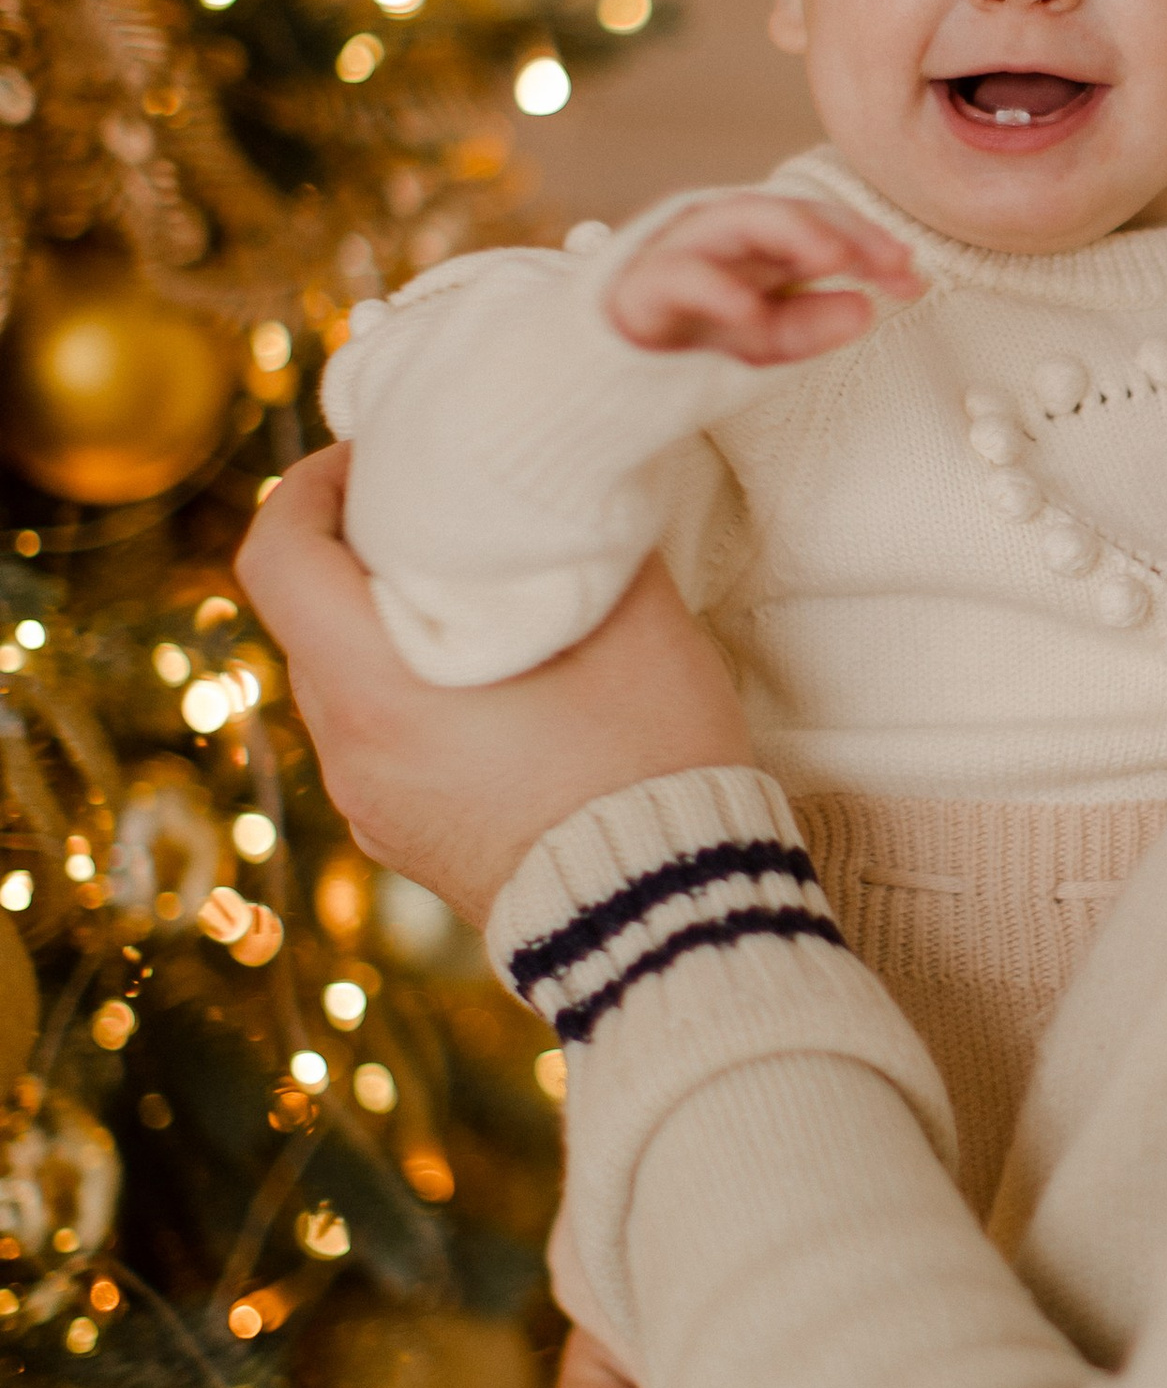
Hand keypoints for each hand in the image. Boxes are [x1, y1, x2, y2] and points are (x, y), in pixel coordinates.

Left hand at [238, 449, 750, 922]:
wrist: (669, 928)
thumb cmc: (649, 772)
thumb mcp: (643, 632)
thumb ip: (590, 547)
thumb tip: (578, 495)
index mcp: (380, 691)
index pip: (277, 560)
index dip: (307, 488)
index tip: (370, 459)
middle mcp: (353, 752)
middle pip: (311, 618)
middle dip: (363, 553)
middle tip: (443, 514)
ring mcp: (373, 807)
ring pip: (345, 684)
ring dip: (388, 631)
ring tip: (479, 604)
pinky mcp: (406, 842)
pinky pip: (379, 742)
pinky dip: (409, 695)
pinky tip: (494, 688)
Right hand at [606, 193, 919, 362]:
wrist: (595, 377)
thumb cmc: (683, 347)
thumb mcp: (760, 344)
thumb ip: (807, 327)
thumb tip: (867, 310)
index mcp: (753, 247)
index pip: (820, 229)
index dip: (869, 246)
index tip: (913, 277)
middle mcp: (718, 237)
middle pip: (787, 212)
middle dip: (841, 232)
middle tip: (889, 260)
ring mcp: (677, 253)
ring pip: (736, 221)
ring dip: (790, 234)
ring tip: (835, 260)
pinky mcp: (637, 286)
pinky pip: (677, 277)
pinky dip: (715, 290)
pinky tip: (750, 312)